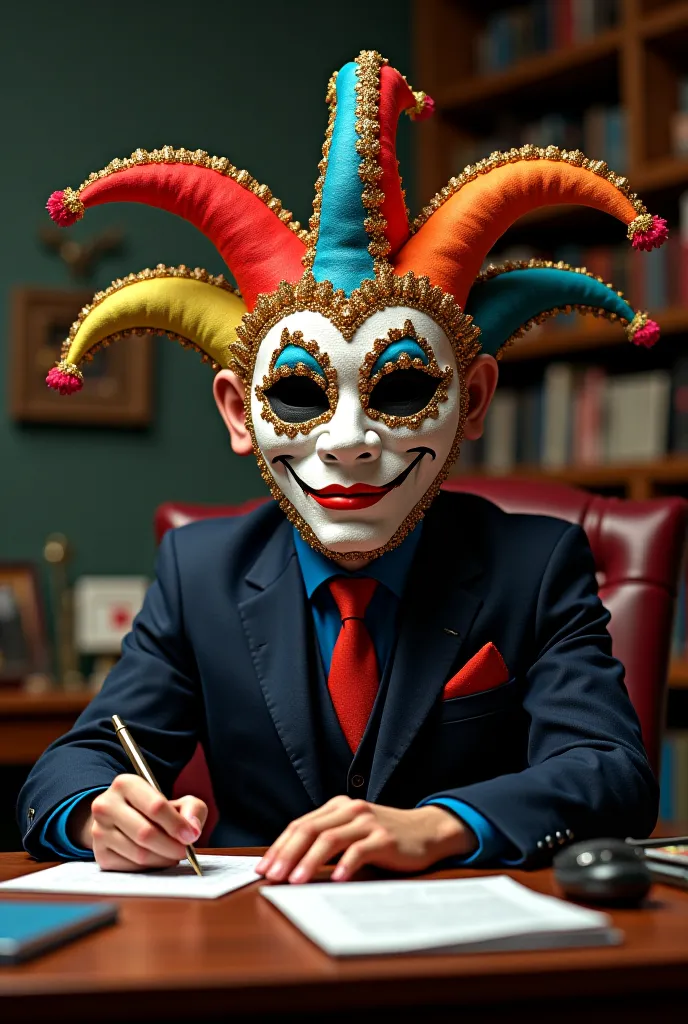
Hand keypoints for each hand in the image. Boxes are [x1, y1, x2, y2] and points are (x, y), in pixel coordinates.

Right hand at [70, 775, 207, 871]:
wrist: (123, 820)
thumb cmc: (155, 810)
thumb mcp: (177, 801)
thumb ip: (192, 809)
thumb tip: (192, 829)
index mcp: (125, 784)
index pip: (155, 806)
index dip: (176, 824)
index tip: (191, 836)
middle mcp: (106, 805)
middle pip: (145, 833)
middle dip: (171, 846)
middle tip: (184, 851)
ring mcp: (99, 831)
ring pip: (139, 853)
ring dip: (163, 858)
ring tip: (173, 854)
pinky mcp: (100, 854)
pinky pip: (131, 867)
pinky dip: (150, 866)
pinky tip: (157, 858)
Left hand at [255, 796, 476, 883]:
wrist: (426, 831)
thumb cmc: (384, 836)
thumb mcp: (352, 833)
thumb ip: (326, 842)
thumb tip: (289, 866)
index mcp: (337, 806)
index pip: (300, 825)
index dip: (280, 846)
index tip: (263, 868)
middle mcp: (350, 809)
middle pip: (310, 830)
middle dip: (287, 854)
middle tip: (273, 876)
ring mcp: (367, 821)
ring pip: (329, 839)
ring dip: (309, 861)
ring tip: (295, 881)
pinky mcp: (384, 837)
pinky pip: (359, 850)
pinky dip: (345, 865)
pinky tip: (335, 879)